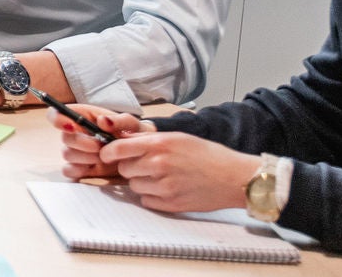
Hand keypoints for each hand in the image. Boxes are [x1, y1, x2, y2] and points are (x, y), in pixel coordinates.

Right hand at [51, 102, 152, 179]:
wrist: (141, 155)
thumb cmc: (134, 135)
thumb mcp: (133, 124)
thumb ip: (121, 120)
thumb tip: (102, 121)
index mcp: (83, 117)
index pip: (57, 113)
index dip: (57, 118)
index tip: (70, 126)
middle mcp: (76, 134)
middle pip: (64, 137)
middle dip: (81, 143)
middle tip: (99, 147)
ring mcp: (77, 152)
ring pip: (67, 154)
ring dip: (85, 157)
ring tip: (104, 157)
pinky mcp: (80, 168)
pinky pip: (68, 170)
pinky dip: (80, 170)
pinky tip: (94, 167)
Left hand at [99, 133, 262, 212]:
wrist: (234, 177)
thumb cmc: (208, 155)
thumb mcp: (177, 138)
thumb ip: (149, 140)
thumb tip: (122, 141)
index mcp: (160, 144)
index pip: (118, 148)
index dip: (108, 153)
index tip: (107, 155)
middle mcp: (159, 164)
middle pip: (124, 169)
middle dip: (130, 167)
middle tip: (147, 166)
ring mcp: (164, 186)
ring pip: (133, 186)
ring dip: (141, 182)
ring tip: (162, 177)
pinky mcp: (170, 204)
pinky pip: (146, 200)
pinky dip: (152, 196)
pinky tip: (168, 188)